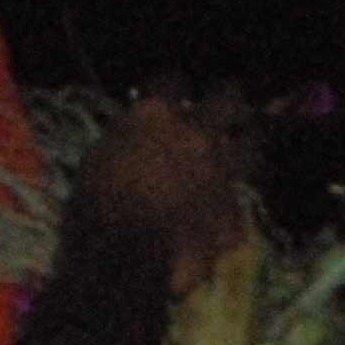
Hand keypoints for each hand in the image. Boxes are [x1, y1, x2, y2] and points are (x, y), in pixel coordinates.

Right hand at [67, 89, 257, 293]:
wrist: (123, 263)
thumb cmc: (93, 210)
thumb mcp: (98, 161)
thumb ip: (127, 140)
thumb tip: (135, 137)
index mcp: (156, 115)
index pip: (171, 80)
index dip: (170, 89)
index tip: (167, 99)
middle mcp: (196, 134)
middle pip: (228, 98)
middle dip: (226, 101)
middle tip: (222, 109)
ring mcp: (220, 172)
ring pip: (251, 144)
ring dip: (245, 148)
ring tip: (240, 154)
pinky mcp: (233, 212)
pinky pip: (238, 204)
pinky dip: (229, 208)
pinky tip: (220, 218)